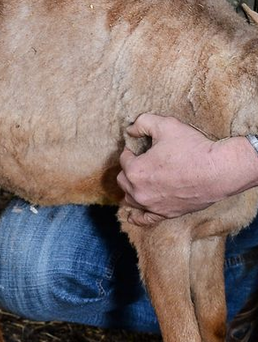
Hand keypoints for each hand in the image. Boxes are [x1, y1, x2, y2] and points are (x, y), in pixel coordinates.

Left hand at [117, 113, 257, 224]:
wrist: (219, 170)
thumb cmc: (193, 148)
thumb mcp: (167, 125)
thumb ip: (144, 123)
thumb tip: (130, 130)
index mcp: (135, 171)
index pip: (124, 159)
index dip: (132, 150)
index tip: (141, 147)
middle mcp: (138, 191)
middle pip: (123, 180)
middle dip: (129, 169)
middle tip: (143, 161)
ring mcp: (150, 205)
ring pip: (130, 199)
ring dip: (132, 189)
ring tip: (140, 182)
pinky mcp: (164, 214)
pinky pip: (143, 219)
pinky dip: (137, 217)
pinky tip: (133, 215)